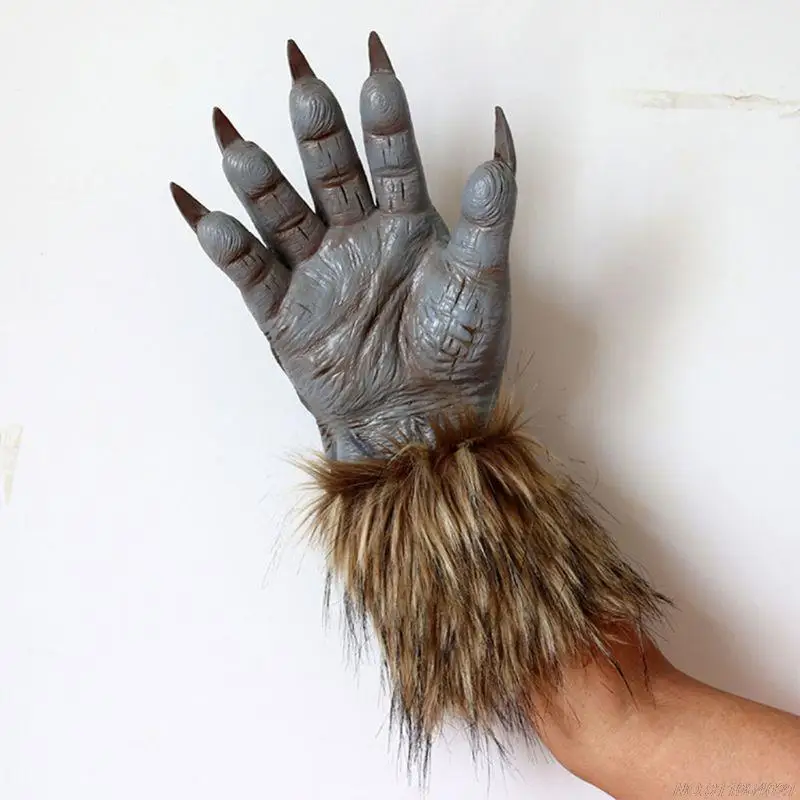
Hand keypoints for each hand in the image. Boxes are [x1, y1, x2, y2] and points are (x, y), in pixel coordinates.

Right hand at [171, 33, 516, 459]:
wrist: (422, 420)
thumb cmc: (459, 351)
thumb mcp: (482, 279)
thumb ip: (489, 213)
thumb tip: (501, 129)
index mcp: (406, 222)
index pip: (393, 154)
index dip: (383, 111)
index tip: (374, 63)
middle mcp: (356, 236)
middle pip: (330, 172)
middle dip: (318, 132)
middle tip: (304, 87)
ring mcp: (316, 272)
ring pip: (282, 214)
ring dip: (261, 183)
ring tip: (239, 147)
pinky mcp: (284, 313)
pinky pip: (248, 272)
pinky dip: (225, 244)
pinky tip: (207, 215)